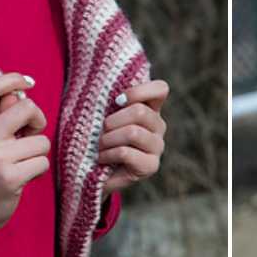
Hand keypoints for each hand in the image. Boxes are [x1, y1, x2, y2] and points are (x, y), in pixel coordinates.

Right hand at [0, 73, 49, 243]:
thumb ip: (0, 116)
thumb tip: (22, 92)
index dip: (12, 79)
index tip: (27, 83)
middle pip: (27, 107)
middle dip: (38, 119)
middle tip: (29, 135)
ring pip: (41, 141)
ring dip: (37, 153)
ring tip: (20, 163)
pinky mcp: (10, 177)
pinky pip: (42, 162)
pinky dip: (38, 170)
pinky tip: (23, 177)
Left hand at [98, 79, 168, 196]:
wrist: (96, 171)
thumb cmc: (99, 138)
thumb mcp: (104, 114)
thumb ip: (111, 100)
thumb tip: (106, 85)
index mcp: (151, 109)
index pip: (160, 89)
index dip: (139, 91)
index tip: (117, 100)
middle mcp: (159, 126)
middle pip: (140, 112)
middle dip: (112, 121)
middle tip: (101, 131)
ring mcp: (158, 147)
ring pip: (133, 132)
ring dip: (108, 139)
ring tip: (100, 146)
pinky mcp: (151, 166)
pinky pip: (126, 152)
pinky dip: (108, 154)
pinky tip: (102, 158)